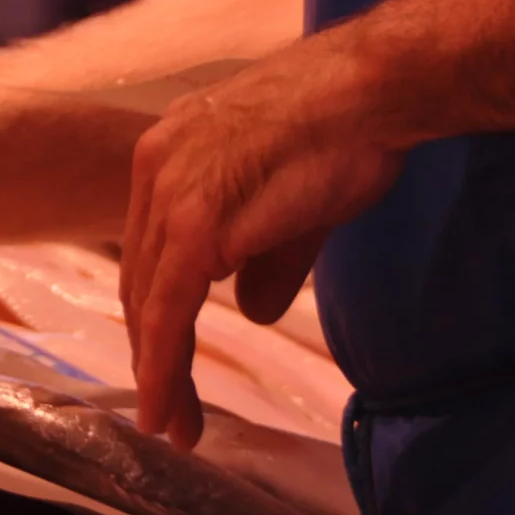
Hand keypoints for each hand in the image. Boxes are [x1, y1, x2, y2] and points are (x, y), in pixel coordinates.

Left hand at [121, 29, 403, 446]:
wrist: (371, 88)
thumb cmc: (350, 130)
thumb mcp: (299, 207)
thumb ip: (266, 260)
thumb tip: (252, 310)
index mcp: (172, 154)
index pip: (153, 254)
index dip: (161, 317)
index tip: (173, 369)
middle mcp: (155, 168)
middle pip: (143, 282)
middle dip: (155, 354)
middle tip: (172, 414)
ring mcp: (169, 194)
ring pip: (149, 304)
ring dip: (159, 373)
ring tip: (176, 425)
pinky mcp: (194, 224)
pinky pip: (167, 313)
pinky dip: (163, 367)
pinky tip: (166, 408)